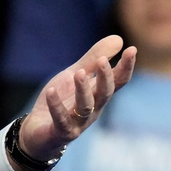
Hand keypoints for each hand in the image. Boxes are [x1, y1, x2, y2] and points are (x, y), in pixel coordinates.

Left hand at [17, 36, 136, 165]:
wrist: (38, 130)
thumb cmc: (62, 101)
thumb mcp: (75, 76)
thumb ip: (93, 60)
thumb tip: (118, 38)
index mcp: (98, 94)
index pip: (117, 80)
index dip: (126, 66)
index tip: (132, 49)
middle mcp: (93, 109)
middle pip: (104, 93)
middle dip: (106, 78)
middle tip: (102, 60)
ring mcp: (78, 122)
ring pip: (85, 107)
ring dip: (83, 90)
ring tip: (79, 73)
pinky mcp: (62, 131)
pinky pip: (61, 119)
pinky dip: (56, 106)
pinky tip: (51, 91)